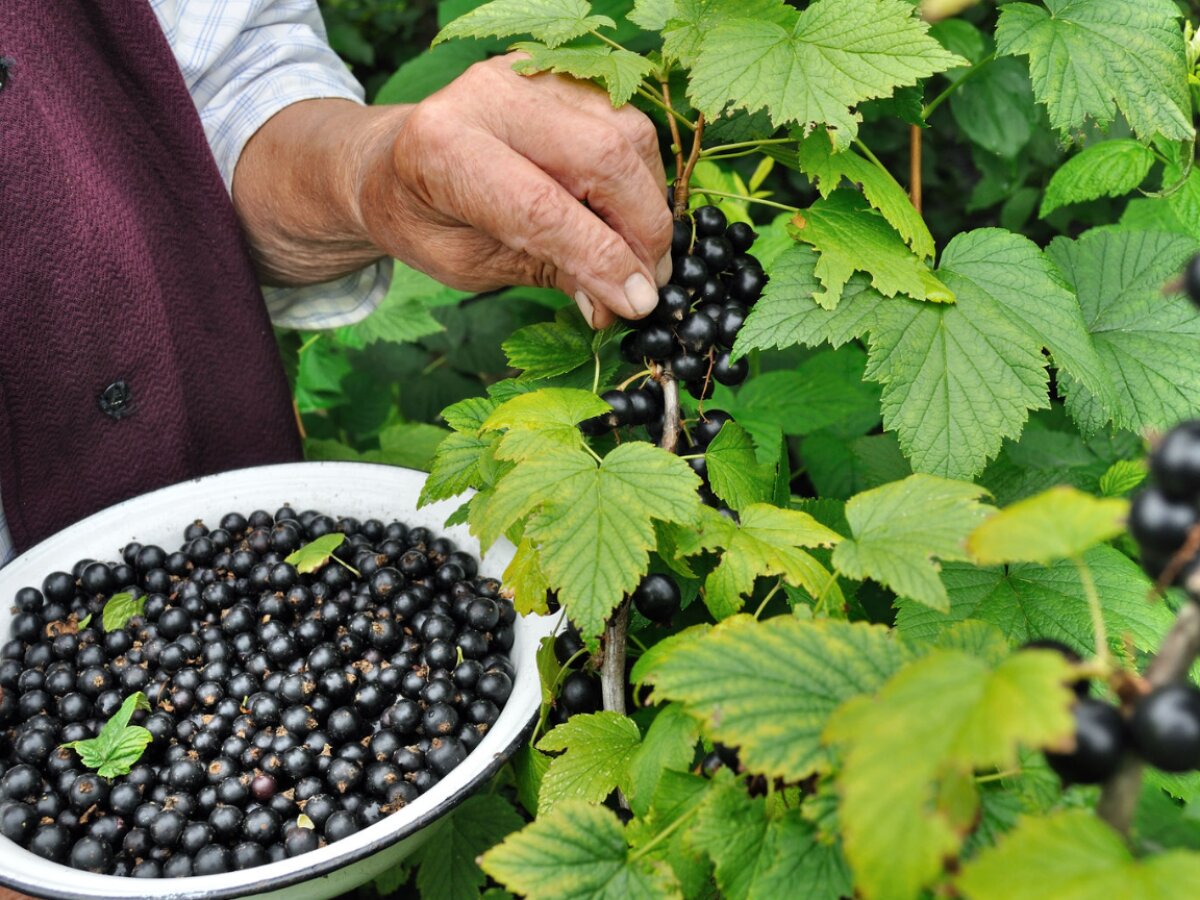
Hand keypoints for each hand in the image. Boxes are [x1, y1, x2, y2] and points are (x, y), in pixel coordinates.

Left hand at [356, 54, 672, 327]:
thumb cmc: (426, 222)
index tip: (636, 303)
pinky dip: (642, 179)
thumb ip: (547, 274)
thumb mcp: (471, 265)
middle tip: (649, 286)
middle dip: (641, 231)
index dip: (600, 259)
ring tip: (642, 258)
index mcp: (443, 146)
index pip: (542, 207)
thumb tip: (623, 301)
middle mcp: (490, 95)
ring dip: (650, 206)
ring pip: (628, 135)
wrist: (395, 164)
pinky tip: (629, 219)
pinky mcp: (561, 72)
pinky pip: (628, 123)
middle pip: (602, 158)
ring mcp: (531, 73)